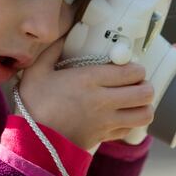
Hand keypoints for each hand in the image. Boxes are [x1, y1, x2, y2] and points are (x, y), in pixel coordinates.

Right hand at [19, 39, 154, 150]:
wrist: (30, 142)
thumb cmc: (33, 104)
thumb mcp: (36, 71)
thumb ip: (52, 50)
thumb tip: (64, 34)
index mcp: (89, 79)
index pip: (131, 72)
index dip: (137, 68)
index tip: (130, 67)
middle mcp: (103, 100)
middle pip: (144, 92)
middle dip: (146, 85)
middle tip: (136, 83)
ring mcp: (105, 121)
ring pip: (144, 114)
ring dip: (144, 106)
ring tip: (134, 101)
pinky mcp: (103, 137)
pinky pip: (129, 130)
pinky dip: (130, 122)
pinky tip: (120, 116)